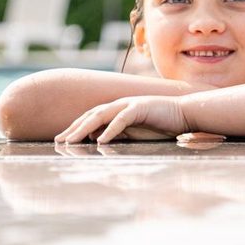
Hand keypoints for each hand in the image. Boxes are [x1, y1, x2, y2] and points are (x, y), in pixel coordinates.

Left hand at [56, 95, 191, 144]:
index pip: (91, 117)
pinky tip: (100, 140)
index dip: (76, 127)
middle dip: (73, 128)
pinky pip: (120, 120)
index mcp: (118, 109)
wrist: (185, 114)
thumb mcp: (135, 131)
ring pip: (100, 115)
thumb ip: (118, 133)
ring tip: (72, 140)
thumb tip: (98, 139)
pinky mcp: (140, 108)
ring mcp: (129, 104)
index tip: (63, 139)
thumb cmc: (162, 124)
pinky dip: (110, 130)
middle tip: (59, 140)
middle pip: (90, 115)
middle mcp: (119, 104)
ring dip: (84, 128)